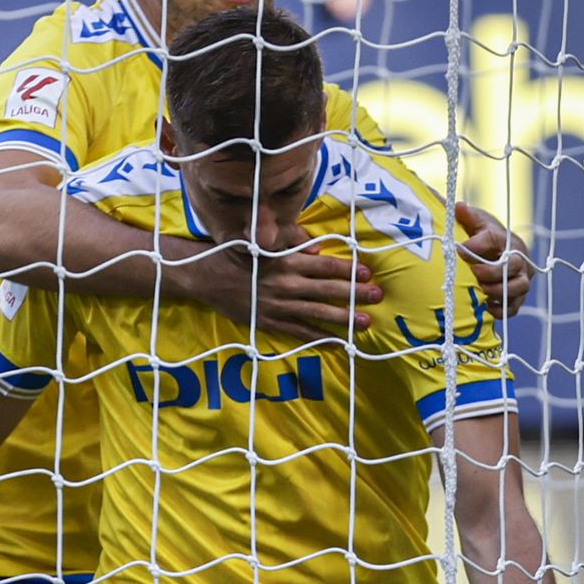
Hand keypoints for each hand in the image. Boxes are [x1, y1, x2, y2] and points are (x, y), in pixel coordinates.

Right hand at [189, 237, 381, 339]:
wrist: (206, 276)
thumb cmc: (238, 255)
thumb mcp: (264, 242)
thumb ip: (292, 241)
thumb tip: (318, 248)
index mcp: (286, 261)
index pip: (325, 266)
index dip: (348, 270)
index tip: (367, 273)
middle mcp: (285, 284)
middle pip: (327, 290)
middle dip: (354, 294)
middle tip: (377, 297)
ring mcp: (278, 306)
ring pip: (318, 313)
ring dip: (344, 318)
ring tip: (365, 322)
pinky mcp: (270, 322)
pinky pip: (299, 333)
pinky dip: (319, 338)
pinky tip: (337, 342)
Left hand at [455, 200, 535, 319]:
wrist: (493, 256)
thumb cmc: (482, 238)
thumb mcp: (475, 224)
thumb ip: (467, 217)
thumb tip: (459, 207)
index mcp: (506, 238)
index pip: (494, 238)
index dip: (478, 244)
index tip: (460, 249)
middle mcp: (519, 258)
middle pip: (513, 265)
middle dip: (493, 271)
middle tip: (474, 272)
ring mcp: (521, 279)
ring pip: (520, 287)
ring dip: (499, 290)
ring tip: (481, 289)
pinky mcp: (517, 298)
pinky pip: (514, 307)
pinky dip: (501, 309)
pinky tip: (486, 307)